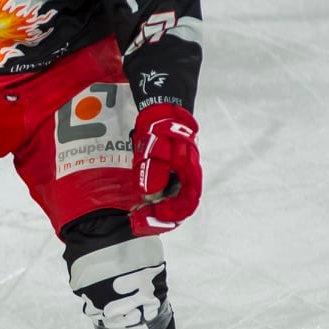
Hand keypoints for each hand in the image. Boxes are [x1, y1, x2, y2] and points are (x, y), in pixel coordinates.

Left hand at [131, 103, 199, 231]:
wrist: (162, 110)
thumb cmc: (162, 129)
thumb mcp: (156, 150)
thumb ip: (154, 172)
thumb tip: (150, 195)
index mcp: (189, 173)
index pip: (188, 203)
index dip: (172, 214)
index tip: (154, 216)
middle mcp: (187, 177)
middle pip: (179, 204)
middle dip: (161, 215)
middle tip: (141, 218)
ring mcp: (179, 173)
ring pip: (172, 197)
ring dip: (157, 207)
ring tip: (139, 210)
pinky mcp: (170, 170)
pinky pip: (165, 188)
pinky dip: (154, 196)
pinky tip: (141, 197)